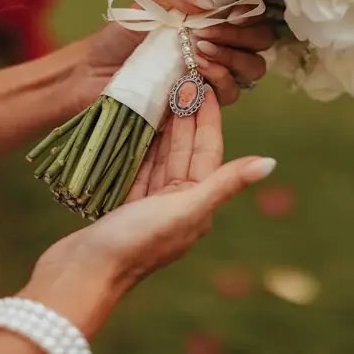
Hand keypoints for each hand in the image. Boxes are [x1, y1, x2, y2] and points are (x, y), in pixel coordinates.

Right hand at [21, 88, 275, 336]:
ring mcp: (150, 204)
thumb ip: (224, 184)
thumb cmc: (135, 242)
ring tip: (161, 95)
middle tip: (182, 80)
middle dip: (186, 116)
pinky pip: (138, 167)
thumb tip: (270, 163)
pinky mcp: (125, 204)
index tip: (204, 86)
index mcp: (197, 204)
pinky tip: (137, 125)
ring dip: (163, 127)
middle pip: (185, 150)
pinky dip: (140, 145)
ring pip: (161, 157)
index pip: (208, 151)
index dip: (207, 118)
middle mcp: (177, 204)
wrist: (83, 273)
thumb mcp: (184, 210)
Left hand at [72, 0, 273, 107]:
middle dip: (243, 36)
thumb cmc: (118, 38)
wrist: (92, 74)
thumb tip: (208, 1)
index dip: (248, 14)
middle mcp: (218, 50)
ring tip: (201, 50)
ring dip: (233, 57)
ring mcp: (211, 78)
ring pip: (251, 70)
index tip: (230, 12)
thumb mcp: (144, 6)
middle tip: (211, 32)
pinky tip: (197, 69)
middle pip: (260, 45)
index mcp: (210, 23)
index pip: (252, 17)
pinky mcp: (200, 103)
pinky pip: (228, 95)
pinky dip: (219, 79)